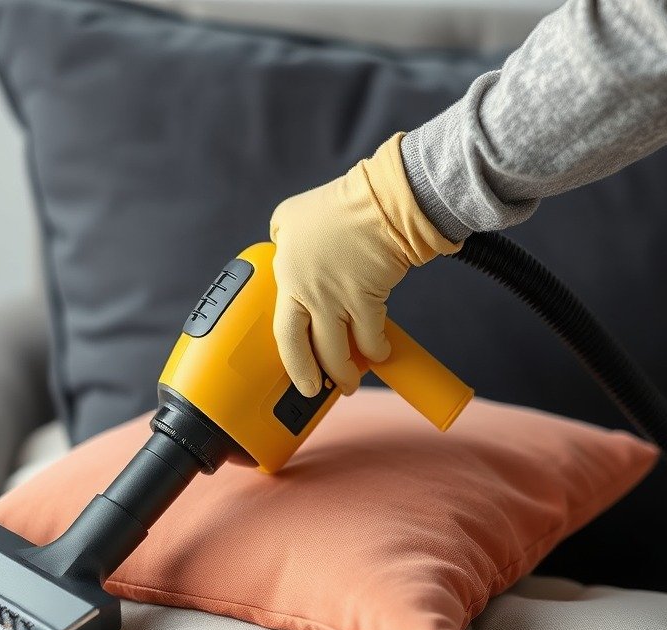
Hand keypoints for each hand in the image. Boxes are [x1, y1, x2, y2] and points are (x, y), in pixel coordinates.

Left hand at [270, 133, 460, 396]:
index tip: (293, 371)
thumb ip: (281, 239)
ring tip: (351, 381)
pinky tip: (379, 354)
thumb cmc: (344, 205)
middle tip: (316, 390)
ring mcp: (336, 298)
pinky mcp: (367, 300)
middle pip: (303, 349)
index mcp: (286, 274)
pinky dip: (375, 351)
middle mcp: (307, 291)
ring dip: (345, 372)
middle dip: (309, 376)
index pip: (280, 329)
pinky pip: (370, 339)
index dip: (288, 357)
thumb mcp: (291, 216)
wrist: (386, 201)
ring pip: (338, 352)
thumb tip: (281, 252)